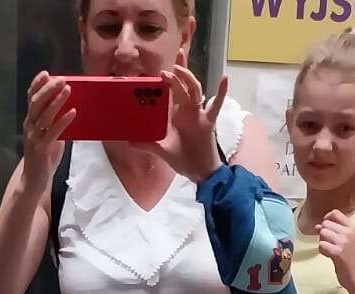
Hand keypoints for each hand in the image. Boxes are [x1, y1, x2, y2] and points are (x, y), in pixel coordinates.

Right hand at [22, 71, 73, 189]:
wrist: (34, 181)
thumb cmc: (43, 157)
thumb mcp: (49, 136)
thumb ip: (54, 123)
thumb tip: (69, 108)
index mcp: (30, 121)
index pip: (31, 98)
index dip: (37, 84)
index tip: (46, 73)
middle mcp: (29, 127)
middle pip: (36, 102)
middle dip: (49, 89)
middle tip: (62, 79)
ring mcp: (34, 138)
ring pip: (44, 115)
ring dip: (57, 101)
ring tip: (68, 90)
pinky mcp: (41, 149)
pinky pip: (53, 132)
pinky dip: (63, 121)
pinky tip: (72, 112)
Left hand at [141, 63, 226, 184]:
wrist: (198, 172)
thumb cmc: (183, 159)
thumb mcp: (162, 150)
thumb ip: (147, 145)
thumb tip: (129, 143)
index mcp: (177, 113)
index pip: (174, 89)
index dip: (171, 76)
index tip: (162, 67)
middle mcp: (188, 110)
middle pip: (185, 84)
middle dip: (180, 71)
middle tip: (174, 59)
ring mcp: (199, 114)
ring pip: (195, 90)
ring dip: (189, 78)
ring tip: (180, 69)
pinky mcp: (208, 122)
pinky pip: (216, 106)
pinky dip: (221, 93)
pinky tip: (224, 79)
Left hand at [316, 210, 354, 292]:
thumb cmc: (350, 260)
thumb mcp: (344, 242)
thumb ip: (332, 232)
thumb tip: (316, 226)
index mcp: (351, 228)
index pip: (335, 213)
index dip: (326, 219)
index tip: (326, 229)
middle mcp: (348, 232)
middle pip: (326, 224)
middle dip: (323, 234)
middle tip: (329, 244)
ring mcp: (343, 242)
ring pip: (323, 233)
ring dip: (322, 243)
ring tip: (329, 251)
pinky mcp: (338, 252)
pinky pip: (321, 245)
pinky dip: (322, 251)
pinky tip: (329, 256)